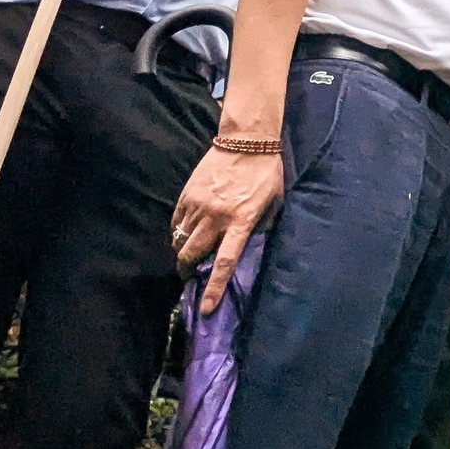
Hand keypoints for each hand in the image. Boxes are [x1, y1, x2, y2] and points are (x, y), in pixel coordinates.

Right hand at [172, 139, 282, 314]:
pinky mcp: (188, 194)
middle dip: (186, 271)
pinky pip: (176, 222)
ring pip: (180, 240)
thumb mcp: (273, 203)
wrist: (247, 140)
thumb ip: (260, 226)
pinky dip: (177, 232)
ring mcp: (199, 205)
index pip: (224, 262)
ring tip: (188, 255)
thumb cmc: (266, 172)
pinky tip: (184, 233)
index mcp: (241, 221)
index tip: (205, 309)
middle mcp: (217, 216)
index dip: (213, 288)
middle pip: (191, 254)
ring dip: (182, 252)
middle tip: (189, 276)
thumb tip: (249, 246)